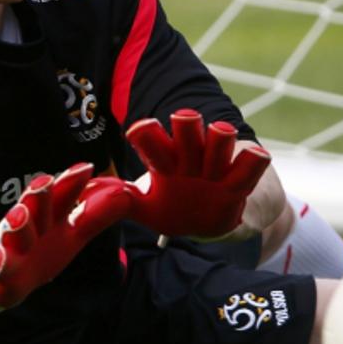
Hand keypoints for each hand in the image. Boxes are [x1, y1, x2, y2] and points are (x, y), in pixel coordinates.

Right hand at [0, 163, 128, 319]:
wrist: (5, 280)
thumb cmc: (42, 250)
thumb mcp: (71, 234)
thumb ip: (94, 216)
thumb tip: (125, 195)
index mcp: (47, 216)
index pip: (60, 194)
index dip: (71, 182)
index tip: (85, 168)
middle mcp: (26, 225)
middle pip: (32, 206)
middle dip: (38, 195)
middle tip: (45, 182)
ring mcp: (10, 245)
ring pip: (12, 233)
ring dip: (16, 224)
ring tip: (20, 216)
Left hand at [124, 109, 270, 239]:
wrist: (209, 224)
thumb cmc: (172, 209)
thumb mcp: (147, 210)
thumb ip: (122, 201)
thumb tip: (88, 195)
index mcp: (164, 160)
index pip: (150, 139)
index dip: (145, 134)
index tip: (137, 131)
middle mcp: (189, 157)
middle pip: (188, 127)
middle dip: (186, 122)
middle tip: (183, 120)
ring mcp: (215, 167)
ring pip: (219, 139)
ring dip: (219, 137)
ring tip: (219, 134)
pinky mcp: (238, 183)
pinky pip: (250, 165)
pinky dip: (254, 159)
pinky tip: (254, 156)